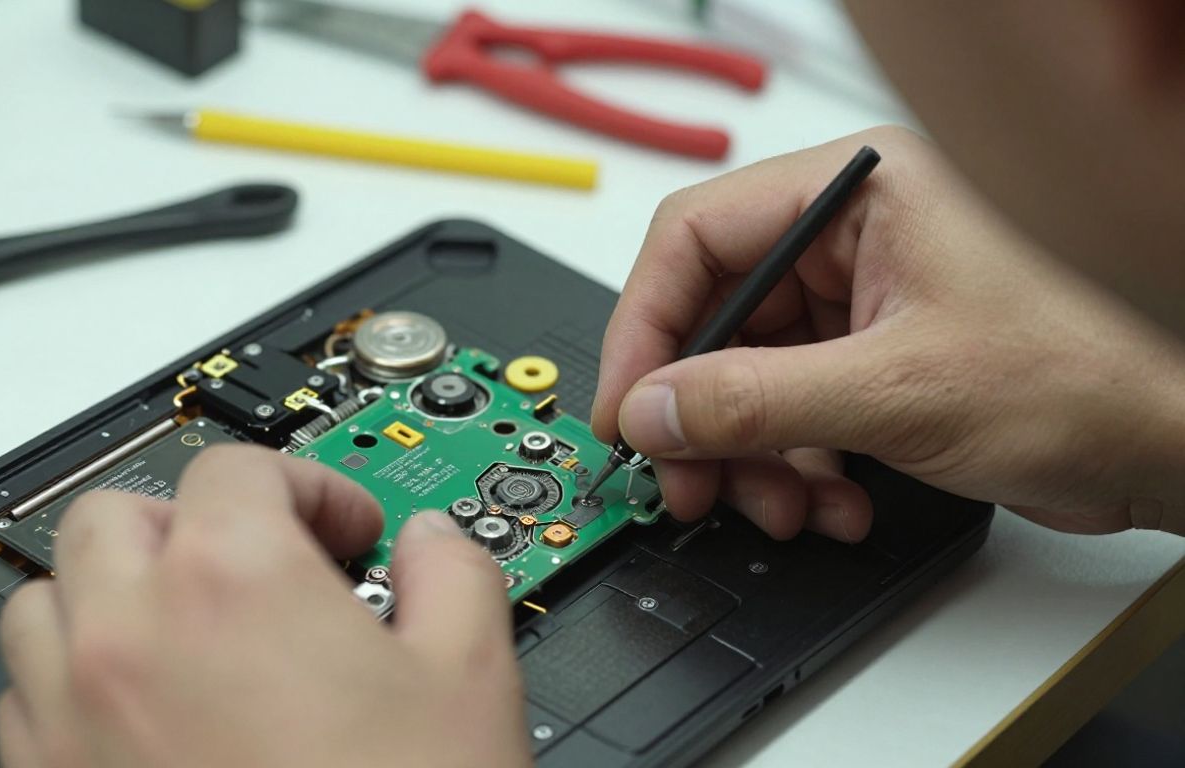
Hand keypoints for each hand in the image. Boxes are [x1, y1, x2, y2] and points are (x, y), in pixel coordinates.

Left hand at [0, 445, 530, 766]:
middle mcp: (130, 638)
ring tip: (190, 627)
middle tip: (264, 563)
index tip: (345, 531)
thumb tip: (433, 544)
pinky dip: (75, 682)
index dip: (309, 484)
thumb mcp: (470, 676)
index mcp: (233, 580)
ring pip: (45, 603)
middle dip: (193, 521)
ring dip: (113, 593)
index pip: (241, 468)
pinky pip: (26, 701)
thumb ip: (454, 572)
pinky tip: (149, 713)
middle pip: (115, 515)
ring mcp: (73, 722)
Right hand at [593, 126, 1184, 537]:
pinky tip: (832, 502)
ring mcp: (859, 298)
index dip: (645, 328)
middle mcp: (849, 235)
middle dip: (702, 413)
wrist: (1164, 445)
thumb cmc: (1083, 375)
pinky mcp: (869, 357)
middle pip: (714, 317)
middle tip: (689, 480)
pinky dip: (795, 466)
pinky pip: (789, 410)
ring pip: (745, 376)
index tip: (625, 406)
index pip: (697, 238)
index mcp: (857, 191)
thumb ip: (754, 402)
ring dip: (752, 455)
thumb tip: (651, 409)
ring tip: (782, 505)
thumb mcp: (895, 392)